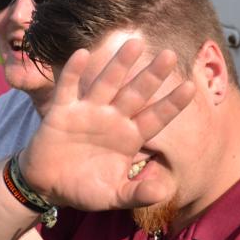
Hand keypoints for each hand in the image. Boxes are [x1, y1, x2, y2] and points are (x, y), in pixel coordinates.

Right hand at [22, 39, 194, 210]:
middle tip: (170, 55)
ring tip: (135, 44)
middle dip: (151, 75)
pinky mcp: (62, 111)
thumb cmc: (84, 189)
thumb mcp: (113, 195)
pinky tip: (82, 54)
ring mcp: (87, 112)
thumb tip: (162, 193)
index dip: (172, 103)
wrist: (48, 186)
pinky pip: (68, 88)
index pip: (155, 118)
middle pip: (136, 93)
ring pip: (107, 83)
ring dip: (119, 64)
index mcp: (129, 137)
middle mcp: (112, 119)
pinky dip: (73, 72)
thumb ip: (136, 194)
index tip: (190, 87)